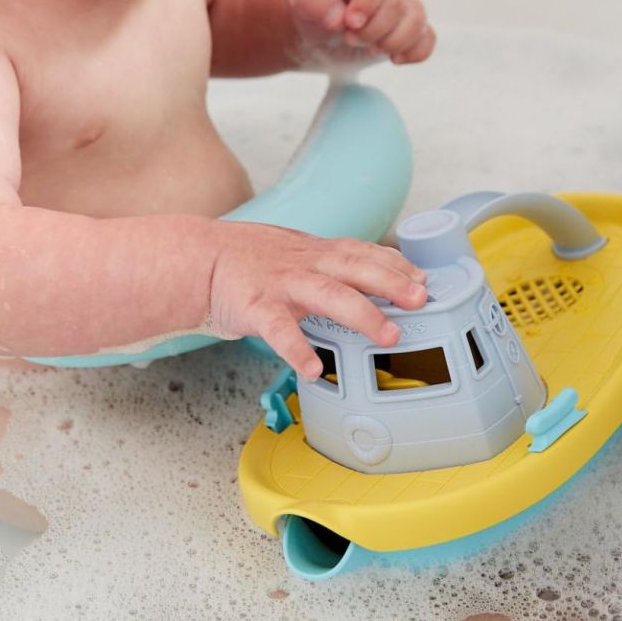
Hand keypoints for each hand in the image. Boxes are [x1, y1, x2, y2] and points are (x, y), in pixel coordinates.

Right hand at [207, 221, 427, 379]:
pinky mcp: (256, 307)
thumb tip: (370, 277)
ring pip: (327, 294)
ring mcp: (281, 284)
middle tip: (421, 299)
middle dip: (391, 281)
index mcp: (315, 252)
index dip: (394, 263)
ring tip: (388, 335)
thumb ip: (329, 263)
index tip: (423, 277)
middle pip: (355, 267)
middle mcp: (304, 264)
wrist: (199, 260)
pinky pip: (279, 330)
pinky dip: (296, 349)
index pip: (362, 251)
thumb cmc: (249, 260)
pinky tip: (312, 369)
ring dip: (361, 313)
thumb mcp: (294, 252)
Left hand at [288, 0, 435, 68]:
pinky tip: (393, 60)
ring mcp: (401, 11)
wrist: (321, 28)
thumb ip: (318, 2)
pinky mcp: (407, 34)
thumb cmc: (315, 8)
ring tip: (372, 50)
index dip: (364, 6)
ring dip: (395, 42)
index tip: (348, 24)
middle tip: (349, 39)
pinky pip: (427, 41)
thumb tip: (339, 20)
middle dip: (372, 31)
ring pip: (418, 21)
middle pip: (396, 7)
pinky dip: (415, 53)